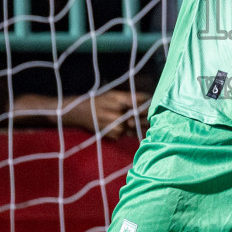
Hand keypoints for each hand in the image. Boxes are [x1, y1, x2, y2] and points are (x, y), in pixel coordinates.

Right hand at [10, 88, 149, 135]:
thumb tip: (148, 100)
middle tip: (155, 113)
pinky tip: (123, 127)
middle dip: (149, 114)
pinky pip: (126, 134)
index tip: (156, 101)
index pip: (143, 101)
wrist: (75, 113)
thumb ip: (129, 98)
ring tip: (141, 121)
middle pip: (143, 116)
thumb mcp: (111, 94)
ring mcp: (116, 127)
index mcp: (119, 100)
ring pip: (136, 127)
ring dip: (140, 125)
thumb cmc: (95, 100)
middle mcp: (118, 114)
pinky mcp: (113, 136)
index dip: (151, 102)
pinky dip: (128, 131)